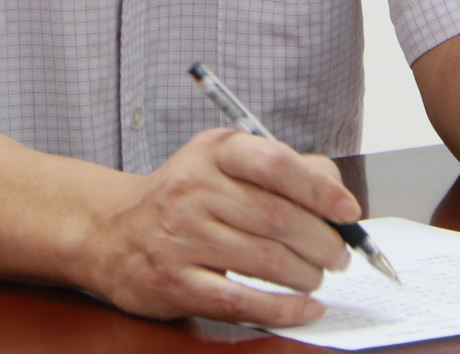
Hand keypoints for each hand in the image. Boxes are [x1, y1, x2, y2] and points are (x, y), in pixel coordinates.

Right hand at [80, 127, 358, 323]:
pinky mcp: (176, 283)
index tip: (348, 211)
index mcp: (213, 152)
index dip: (320, 190)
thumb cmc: (183, 196)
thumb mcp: (224, 162)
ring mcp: (182, 238)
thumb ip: (282, 168)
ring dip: (307, 274)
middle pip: (278, 218)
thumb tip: (335, 193)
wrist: (111, 231)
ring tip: (318, 276)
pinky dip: (283, 308)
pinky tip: (306, 307)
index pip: (276, 164)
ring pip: (266, 260)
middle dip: (322, 242)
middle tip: (339, 254)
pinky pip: (241, 300)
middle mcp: (194, 189)